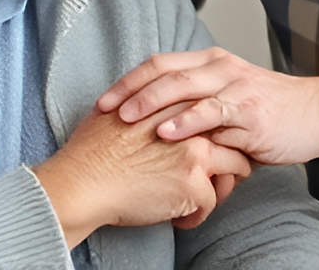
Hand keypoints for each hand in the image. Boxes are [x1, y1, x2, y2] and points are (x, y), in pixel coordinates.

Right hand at [33, 104, 250, 247]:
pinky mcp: (194, 183)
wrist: (84, 180)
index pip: (212, 109)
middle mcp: (190, 121)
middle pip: (231, 134)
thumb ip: (147, 103)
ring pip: (235, 167)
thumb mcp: (121, 107)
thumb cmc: (92, 148)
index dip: (216, 130)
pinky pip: (212, 202)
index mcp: (173, 100)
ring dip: (222, 185)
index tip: (213, 145)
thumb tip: (152, 108)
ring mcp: (195, 151)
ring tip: (202, 197)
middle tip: (220, 173)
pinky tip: (177, 217)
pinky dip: (197, 214)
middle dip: (230, 155)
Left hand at [96, 47, 315, 165]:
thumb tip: (158, 129)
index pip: (160, 63)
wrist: (316, 114)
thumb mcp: (229, 102)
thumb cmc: (271, 113)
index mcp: (211, 61)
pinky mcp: (248, 110)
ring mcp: (234, 86)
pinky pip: (212, 112)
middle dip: (130, 90)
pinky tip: (166, 132)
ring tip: (126, 118)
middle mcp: (219, 67)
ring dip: (150, 102)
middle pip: (164, 72)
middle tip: (104, 109)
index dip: (129, 80)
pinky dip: (186, 122)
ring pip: (183, 87)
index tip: (104, 99)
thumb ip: (198, 109)